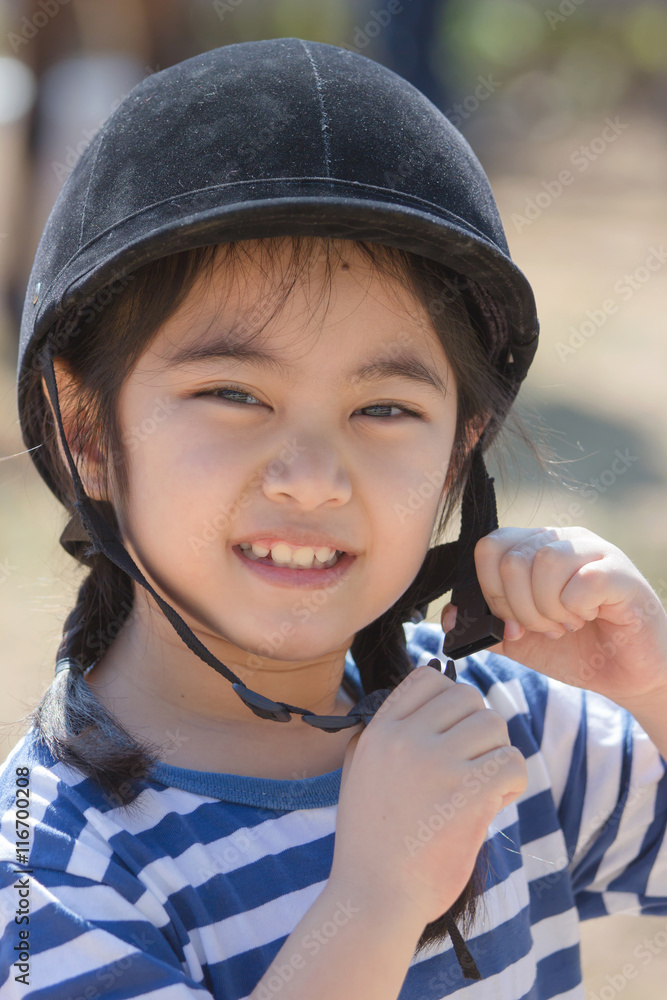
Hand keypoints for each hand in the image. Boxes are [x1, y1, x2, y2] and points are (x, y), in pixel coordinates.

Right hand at [329, 668, 526, 925]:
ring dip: (497, 753)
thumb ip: (381, 734)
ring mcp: (438, 765)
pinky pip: (512, 762)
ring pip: (494, 725)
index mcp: (380, 731)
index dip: (448, 699)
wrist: (374, 895)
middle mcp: (406, 739)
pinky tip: (496, 801)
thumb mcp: (358, 772)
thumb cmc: (370, 840)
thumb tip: (420, 704)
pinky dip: (513, 782)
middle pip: (467, 697)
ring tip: (484, 785)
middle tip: (473, 762)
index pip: (427, 679)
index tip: (452, 729)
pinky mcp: (468, 795)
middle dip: (478, 726)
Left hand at [442, 526, 666, 710]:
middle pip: (512, 558)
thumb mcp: (520, 641)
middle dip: (520, 609)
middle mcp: (563, 540)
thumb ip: (485, 626)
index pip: (490, 547)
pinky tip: (589, 617)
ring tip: (566, 624)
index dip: (490, 591)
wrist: (625, 675)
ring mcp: (595, 551)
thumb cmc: (575, 650)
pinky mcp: (622, 573)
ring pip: (545, 563)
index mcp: (534, 548)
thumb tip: (448, 617)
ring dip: (549, 610)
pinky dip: (576, 609)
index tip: (511, 624)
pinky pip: (582, 580)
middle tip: (545, 628)